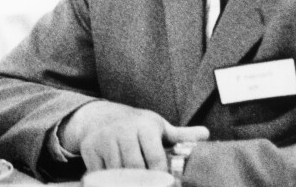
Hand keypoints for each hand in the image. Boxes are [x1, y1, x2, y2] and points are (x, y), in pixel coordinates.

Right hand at [59, 101, 208, 170]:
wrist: (99, 117)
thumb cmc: (135, 126)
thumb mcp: (157, 127)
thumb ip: (181, 135)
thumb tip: (206, 134)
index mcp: (144, 126)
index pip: (155, 159)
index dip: (162, 178)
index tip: (166, 184)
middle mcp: (122, 130)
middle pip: (136, 169)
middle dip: (144, 183)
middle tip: (150, 185)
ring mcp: (103, 139)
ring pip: (118, 173)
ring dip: (126, 182)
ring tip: (135, 181)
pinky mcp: (89, 149)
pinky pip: (101, 174)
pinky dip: (109, 181)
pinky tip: (117, 180)